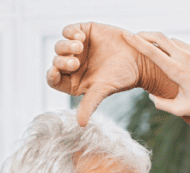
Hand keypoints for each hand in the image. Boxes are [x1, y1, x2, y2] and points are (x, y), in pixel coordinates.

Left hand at [46, 22, 178, 125]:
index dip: (52, 76)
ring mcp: (76, 49)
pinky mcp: (82, 32)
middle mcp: (72, 66)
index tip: (56, 72)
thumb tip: (80, 124)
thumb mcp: (103, 90)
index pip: (54, 80)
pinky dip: (70, 33)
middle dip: (62, 61)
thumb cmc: (121, 78)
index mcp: (73, 82)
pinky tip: (81, 37)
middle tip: (75, 62)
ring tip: (79, 46)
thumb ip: (89, 104)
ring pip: (60, 46)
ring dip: (66, 46)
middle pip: (56, 62)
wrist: (138, 58)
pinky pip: (68, 30)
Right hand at [123, 32, 189, 118]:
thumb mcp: (181, 110)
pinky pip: (187, 47)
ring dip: (162, 44)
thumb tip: (151, 97)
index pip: (152, 51)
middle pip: (160, 37)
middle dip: (145, 34)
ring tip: (155, 50)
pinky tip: (179, 61)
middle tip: (134, 35)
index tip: (126, 35)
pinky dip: (178, 51)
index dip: (137, 42)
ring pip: (173, 42)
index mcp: (177, 70)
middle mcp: (185, 57)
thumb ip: (162, 104)